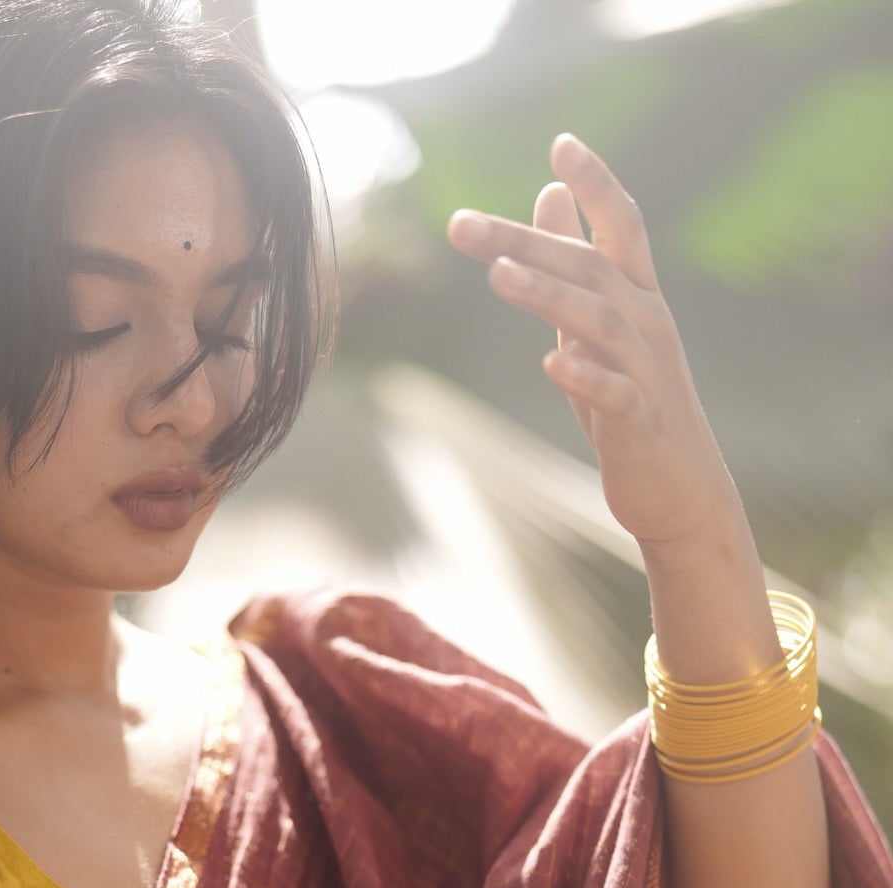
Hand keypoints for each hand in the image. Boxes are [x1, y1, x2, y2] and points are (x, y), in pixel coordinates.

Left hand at [447, 133, 741, 553]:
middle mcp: (648, 324)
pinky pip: (613, 395)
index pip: (623, 225)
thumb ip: (575, 264)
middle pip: (589, 267)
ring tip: (498, 276)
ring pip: (599, 322)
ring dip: (548, 295)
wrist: (679, 490)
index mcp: (640, 298)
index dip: (596, 184)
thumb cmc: (633, 404)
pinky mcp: (638, 425)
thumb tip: (549, 195)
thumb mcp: (600, 327)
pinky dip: (585, 378)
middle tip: (462, 225)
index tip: (562, 143)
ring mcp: (646, 374)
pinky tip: (552, 363)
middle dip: (526, 240)